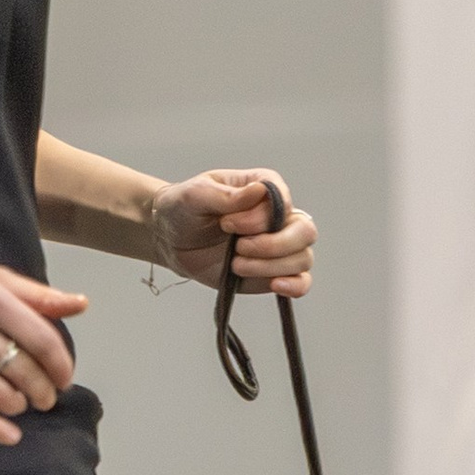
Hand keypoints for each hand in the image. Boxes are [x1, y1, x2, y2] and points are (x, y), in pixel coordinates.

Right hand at [0, 259, 89, 445]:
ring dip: (19, 405)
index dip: (60, 363)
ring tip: (21, 403)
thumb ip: (35, 295)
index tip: (64, 377)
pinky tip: (10, 435)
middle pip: (22, 369)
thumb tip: (80, 304)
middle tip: (46, 397)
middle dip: (43, 390)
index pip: (40, 337)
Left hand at [147, 170, 315, 298]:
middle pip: (304, 231)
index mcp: (264, 188)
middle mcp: (277, 217)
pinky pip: (301, 282)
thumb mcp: (195, 195)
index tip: (227, 223)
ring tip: (235, 265)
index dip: (259, 218)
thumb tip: (259, 191)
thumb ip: (226, 195)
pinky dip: (295, 286)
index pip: (283, 202)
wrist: (170, 240)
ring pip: (302, 258)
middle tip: (238, 248)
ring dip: (270, 266)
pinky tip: (275, 285)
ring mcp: (278, 246)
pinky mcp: (273, 272)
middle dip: (273, 245)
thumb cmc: (183, 209)